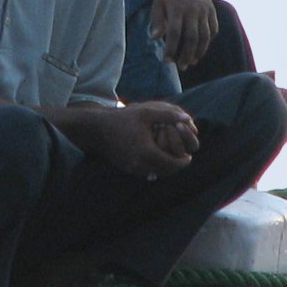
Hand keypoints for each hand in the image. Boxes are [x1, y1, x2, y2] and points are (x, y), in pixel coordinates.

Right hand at [84, 101, 198, 179]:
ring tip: (172, 158)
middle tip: (183, 158)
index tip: (189, 156)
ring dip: (165, 168)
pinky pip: (146, 172)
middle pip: (165, 172)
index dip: (183, 161)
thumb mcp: (146, 112)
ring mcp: (132, 168)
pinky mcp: (126, 168)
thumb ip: (168, 115)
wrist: (97, 128)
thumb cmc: (122, 118)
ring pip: (156, 173)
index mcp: (146, 151)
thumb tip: (187, 118)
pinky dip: (154, 167)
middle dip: (176, 166)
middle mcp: (139, 164)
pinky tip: (157, 157)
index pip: (171, 164)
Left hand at [149, 0, 217, 68]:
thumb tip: (154, 38)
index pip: (174, 33)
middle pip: (191, 37)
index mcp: (176, 7)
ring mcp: (204, 10)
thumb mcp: (158, 1)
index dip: (171, 48)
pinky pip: (213, 29)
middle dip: (186, 55)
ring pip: (204, 35)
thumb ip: (157, 20)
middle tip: (181, 67)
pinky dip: (208, 41)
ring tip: (192, 62)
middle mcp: (192, 9)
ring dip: (199, 51)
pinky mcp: (212, 10)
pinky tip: (201, 49)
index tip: (166, 61)